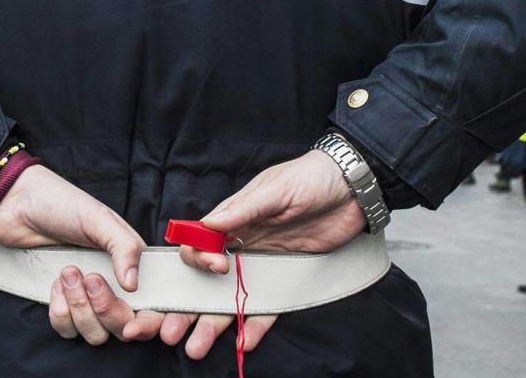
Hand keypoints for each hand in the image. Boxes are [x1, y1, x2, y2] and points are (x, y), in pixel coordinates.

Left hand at [0, 165, 146, 343]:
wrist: (17, 205)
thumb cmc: (62, 204)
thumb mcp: (99, 219)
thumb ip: (124, 248)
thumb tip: (134, 285)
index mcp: (132, 264)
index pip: (157, 305)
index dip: (155, 323)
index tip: (138, 327)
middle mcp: (115, 286)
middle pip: (125, 325)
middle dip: (108, 309)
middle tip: (92, 279)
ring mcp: (88, 299)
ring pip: (96, 333)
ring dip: (80, 307)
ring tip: (68, 272)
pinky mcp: (63, 305)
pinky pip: (68, 331)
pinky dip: (60, 312)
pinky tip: (55, 283)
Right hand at [148, 150, 362, 359]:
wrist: (354, 189)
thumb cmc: (311, 178)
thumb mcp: (277, 189)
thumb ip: (243, 209)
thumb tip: (208, 223)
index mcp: (234, 218)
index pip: (200, 243)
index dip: (199, 259)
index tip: (216, 268)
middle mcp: (243, 244)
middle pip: (207, 279)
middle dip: (189, 304)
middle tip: (172, 330)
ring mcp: (264, 263)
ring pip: (231, 298)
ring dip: (214, 322)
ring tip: (196, 347)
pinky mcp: (287, 277)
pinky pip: (268, 306)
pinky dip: (256, 324)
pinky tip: (244, 342)